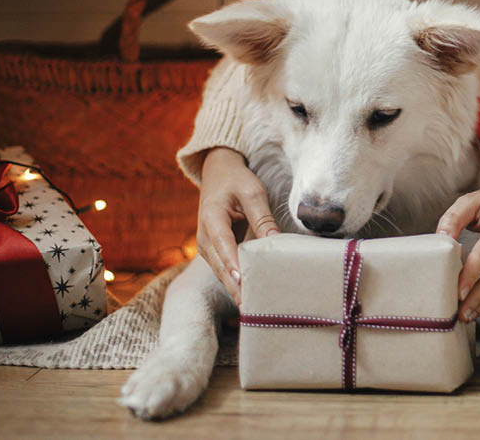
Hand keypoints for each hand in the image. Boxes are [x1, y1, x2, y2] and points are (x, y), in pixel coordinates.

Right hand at [197, 147, 278, 304]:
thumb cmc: (236, 181)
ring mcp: (207, 246)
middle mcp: (204, 236)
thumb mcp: (252, 192)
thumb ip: (263, 218)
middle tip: (254, 308)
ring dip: (236, 289)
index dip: (234, 266)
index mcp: (212, 218)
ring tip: (255, 307)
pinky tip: (251, 294)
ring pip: (222, 273)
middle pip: (221, 267)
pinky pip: (225, 270)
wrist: (218, 173)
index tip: (244, 285)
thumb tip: (275, 243)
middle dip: (236, 288)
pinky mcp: (214, 251)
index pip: (224, 246)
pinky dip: (236, 282)